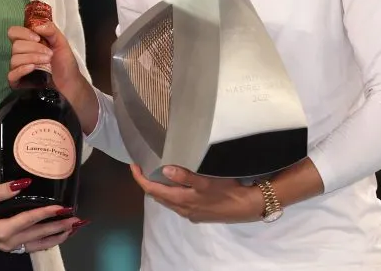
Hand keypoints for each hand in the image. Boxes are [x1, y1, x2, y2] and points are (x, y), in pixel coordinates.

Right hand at [0, 177, 83, 252]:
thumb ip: (3, 190)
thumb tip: (23, 183)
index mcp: (1, 230)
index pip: (29, 220)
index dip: (47, 212)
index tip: (63, 207)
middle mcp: (7, 242)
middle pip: (38, 235)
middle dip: (59, 227)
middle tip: (77, 219)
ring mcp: (8, 246)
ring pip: (37, 244)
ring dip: (56, 237)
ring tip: (73, 229)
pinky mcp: (8, 245)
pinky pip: (32, 245)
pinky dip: (46, 241)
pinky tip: (56, 236)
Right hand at [7, 22, 87, 98]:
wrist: (70, 83)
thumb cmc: (65, 62)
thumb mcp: (61, 42)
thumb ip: (51, 30)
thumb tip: (36, 27)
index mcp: (28, 42)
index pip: (14, 32)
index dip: (23, 33)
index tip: (38, 38)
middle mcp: (20, 54)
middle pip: (15, 46)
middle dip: (34, 48)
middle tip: (49, 54)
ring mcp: (18, 68)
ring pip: (14, 59)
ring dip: (32, 58)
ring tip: (47, 62)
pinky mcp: (18, 82)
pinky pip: (11, 75)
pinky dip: (22, 69)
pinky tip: (33, 68)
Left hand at [129, 164, 263, 223]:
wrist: (247, 207)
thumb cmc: (227, 191)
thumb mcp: (206, 181)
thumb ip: (185, 176)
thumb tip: (164, 170)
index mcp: (182, 200)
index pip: (153, 190)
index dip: (140, 179)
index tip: (133, 166)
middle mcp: (183, 209)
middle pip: (158, 197)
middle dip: (148, 182)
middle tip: (143, 167)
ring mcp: (191, 213)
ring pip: (168, 201)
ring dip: (160, 189)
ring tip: (157, 173)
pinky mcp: (199, 213)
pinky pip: (179, 203)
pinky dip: (172, 193)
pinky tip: (177, 184)